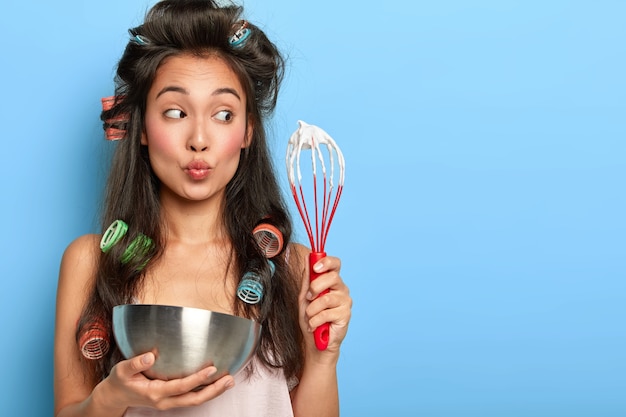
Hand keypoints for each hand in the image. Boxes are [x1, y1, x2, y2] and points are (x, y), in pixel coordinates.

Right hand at [96, 352, 233, 411]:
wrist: (115, 397)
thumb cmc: (120, 381)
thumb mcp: (122, 370)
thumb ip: (135, 363)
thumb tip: (150, 356)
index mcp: (154, 392)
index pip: (180, 387)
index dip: (197, 379)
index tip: (212, 369)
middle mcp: (164, 400)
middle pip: (193, 399)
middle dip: (213, 391)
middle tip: (229, 380)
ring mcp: (168, 402)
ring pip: (194, 400)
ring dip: (213, 392)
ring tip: (229, 381)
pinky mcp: (171, 399)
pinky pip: (191, 397)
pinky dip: (205, 391)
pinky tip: (215, 382)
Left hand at [299, 255, 351, 357]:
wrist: (314, 342)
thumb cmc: (311, 318)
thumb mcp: (305, 296)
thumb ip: (307, 279)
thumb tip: (307, 258)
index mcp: (332, 281)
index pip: (335, 264)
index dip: (326, 262)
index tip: (315, 267)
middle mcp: (342, 289)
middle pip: (332, 277)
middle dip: (315, 287)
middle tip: (308, 298)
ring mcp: (345, 302)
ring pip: (326, 298)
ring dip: (311, 310)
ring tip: (309, 317)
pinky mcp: (345, 315)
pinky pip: (326, 313)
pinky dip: (314, 321)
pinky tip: (314, 326)